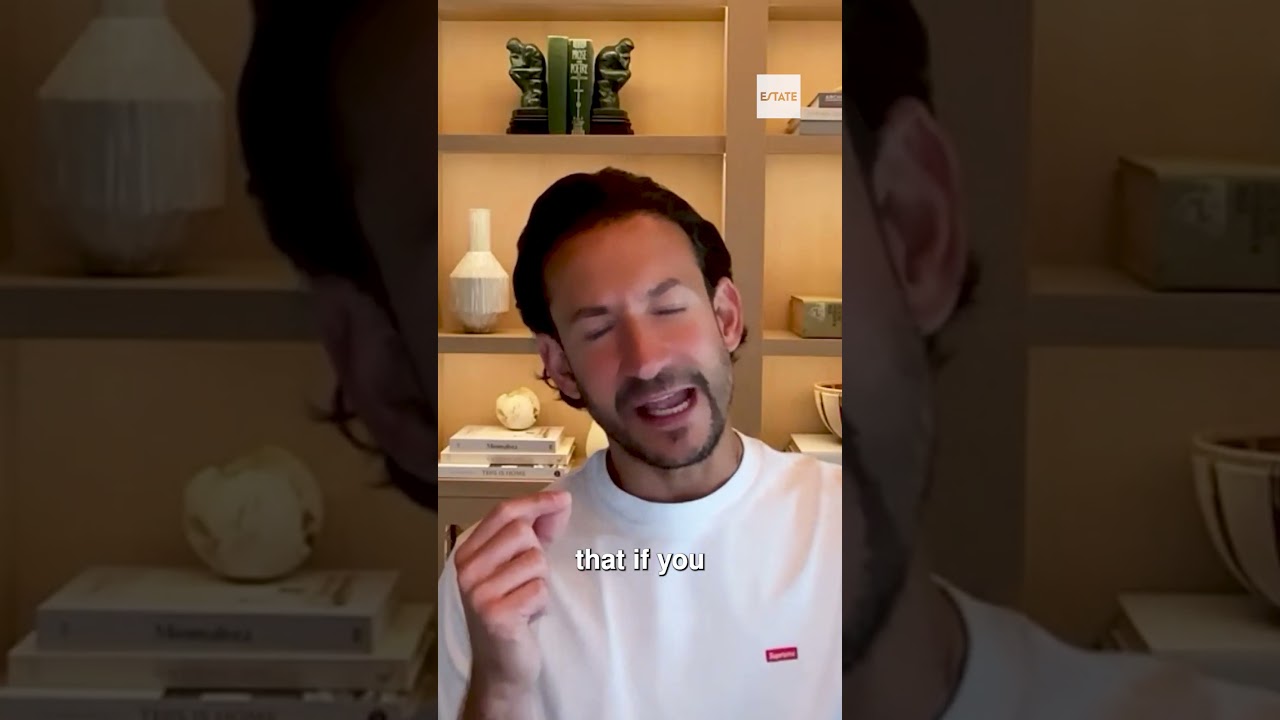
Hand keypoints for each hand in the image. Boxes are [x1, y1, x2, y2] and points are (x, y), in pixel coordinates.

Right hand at [454, 490, 571, 697]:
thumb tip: (561, 501)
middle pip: (521, 532)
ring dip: (541, 581)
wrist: (501, 666)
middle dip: (537, 553)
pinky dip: (541, 602)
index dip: (536, 502)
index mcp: (468, 552)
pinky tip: (527, 617)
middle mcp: (467, 570)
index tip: (563, 499)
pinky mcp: (495, 614)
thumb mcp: (519, 565)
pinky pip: (539, 589)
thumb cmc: (512, 612)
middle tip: (526, 581)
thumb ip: (537, 531)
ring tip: (525, 600)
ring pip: (535, 560)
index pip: (503, 512)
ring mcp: (478, 593)